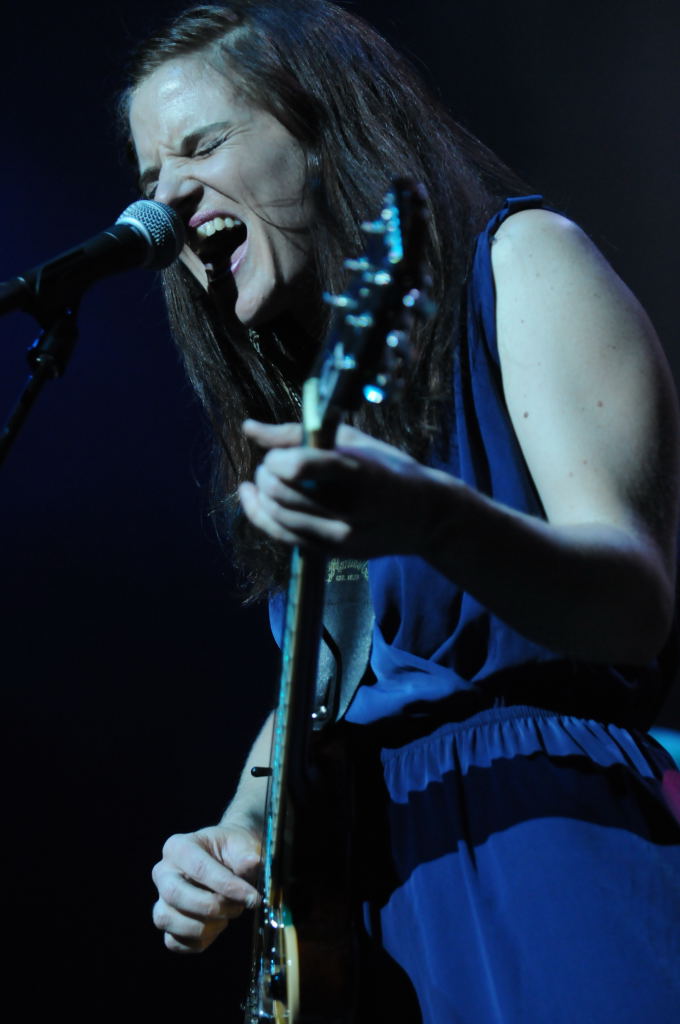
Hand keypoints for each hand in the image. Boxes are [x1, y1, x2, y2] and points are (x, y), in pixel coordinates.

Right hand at [152, 824, 260, 952]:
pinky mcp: (166, 922)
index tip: (253, 897)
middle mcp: (163, 872)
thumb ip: (247, 855)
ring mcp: (161, 898)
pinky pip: (173, 942)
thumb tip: (252, 862)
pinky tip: (216, 929)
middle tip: (238, 907)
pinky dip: (197, 942)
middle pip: (174, 894)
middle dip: (211, 907)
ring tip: (226, 917)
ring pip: (167, 920)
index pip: (199, 868)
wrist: (229, 860)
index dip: (227, 885)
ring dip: (202, 926)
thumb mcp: (243, 844)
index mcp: (179, 847)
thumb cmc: (233, 850)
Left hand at [238, 420, 449, 557]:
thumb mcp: (353, 441)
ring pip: (277, 516)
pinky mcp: (333, 553)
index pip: (301, 467)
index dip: (278, 459)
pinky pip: (283, 536)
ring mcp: (341, 536)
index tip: (277, 455)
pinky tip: (254, 498)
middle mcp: (350, 510)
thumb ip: (298, 433)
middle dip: (265, 475)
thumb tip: (249, 428)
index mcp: (360, 474)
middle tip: (270, 465)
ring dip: (262, 494)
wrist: (426, 517)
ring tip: (267, 480)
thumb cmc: (389, 470)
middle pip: (282, 492)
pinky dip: (261, 515)